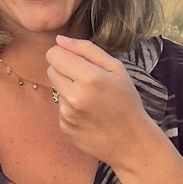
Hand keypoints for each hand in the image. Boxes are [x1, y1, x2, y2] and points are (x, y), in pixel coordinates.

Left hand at [46, 34, 154, 170]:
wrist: (131, 142)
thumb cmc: (127, 102)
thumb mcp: (117, 69)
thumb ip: (86, 50)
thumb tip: (60, 40)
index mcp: (89, 78)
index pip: (54, 54)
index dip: (64, 54)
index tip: (76, 59)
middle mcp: (74, 96)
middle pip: (51, 69)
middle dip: (65, 69)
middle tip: (87, 79)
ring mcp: (66, 114)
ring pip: (55, 88)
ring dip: (68, 89)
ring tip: (91, 99)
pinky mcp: (64, 127)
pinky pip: (60, 107)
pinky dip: (71, 107)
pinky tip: (89, 114)